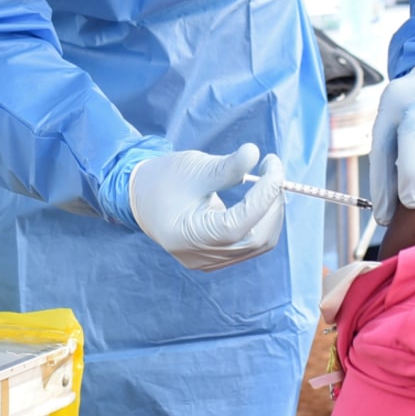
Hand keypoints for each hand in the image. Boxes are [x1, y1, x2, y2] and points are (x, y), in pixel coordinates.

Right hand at [127, 143, 284, 271]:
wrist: (140, 197)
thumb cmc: (164, 180)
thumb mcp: (195, 168)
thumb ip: (227, 166)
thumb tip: (255, 153)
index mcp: (188, 236)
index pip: (239, 224)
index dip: (263, 196)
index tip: (274, 167)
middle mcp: (199, 256)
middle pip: (255, 239)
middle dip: (272, 205)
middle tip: (274, 173)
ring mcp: (209, 262)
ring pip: (258, 243)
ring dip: (270, 213)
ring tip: (268, 185)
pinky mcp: (216, 259)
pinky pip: (250, 246)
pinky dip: (261, 222)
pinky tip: (258, 201)